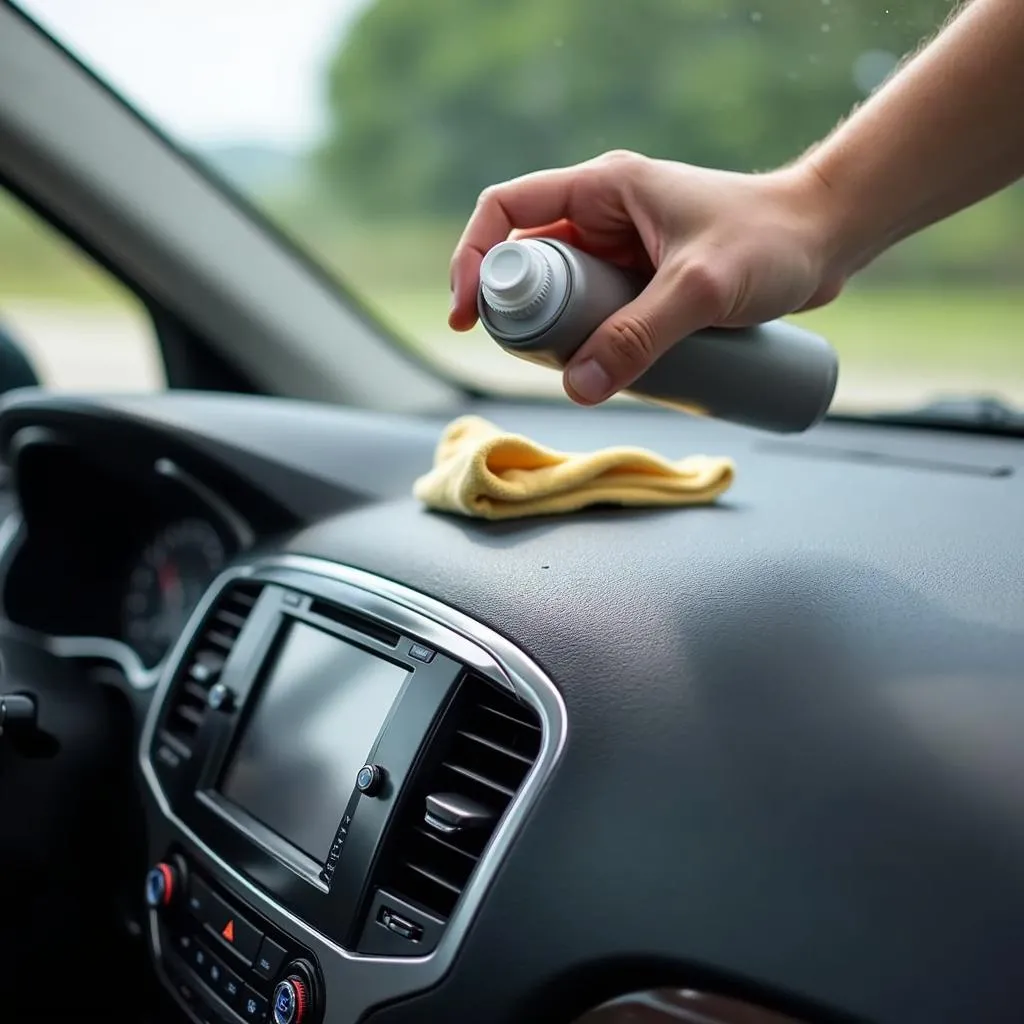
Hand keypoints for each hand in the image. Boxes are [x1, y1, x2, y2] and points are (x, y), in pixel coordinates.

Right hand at [449, 150, 845, 404]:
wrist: (829, 240)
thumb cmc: (773, 241)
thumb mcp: (702, 289)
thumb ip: (641, 336)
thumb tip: (577, 388)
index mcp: (603, 189)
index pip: (507, 210)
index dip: (473, 259)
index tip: (468, 316)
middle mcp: (605, 215)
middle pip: (528, 261)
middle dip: (517, 312)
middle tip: (528, 360)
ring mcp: (625, 250)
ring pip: (562, 293)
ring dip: (554, 334)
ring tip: (570, 373)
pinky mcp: (646, 282)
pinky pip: (597, 312)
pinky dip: (588, 342)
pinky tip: (600, 373)